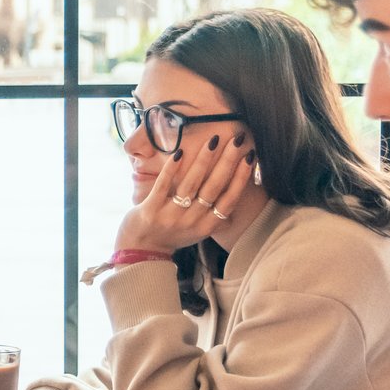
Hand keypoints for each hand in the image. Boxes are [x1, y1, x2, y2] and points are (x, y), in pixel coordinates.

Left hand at [115, 132, 255, 253]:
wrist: (141, 250)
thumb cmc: (172, 235)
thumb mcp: (199, 231)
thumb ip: (216, 217)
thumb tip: (236, 195)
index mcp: (207, 226)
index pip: (229, 199)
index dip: (241, 177)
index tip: (249, 156)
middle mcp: (192, 221)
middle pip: (214, 187)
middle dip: (227, 161)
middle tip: (236, 139)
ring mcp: (171, 215)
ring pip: (191, 184)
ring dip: (203, 160)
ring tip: (212, 140)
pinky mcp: (151, 209)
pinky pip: (163, 185)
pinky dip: (172, 169)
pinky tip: (180, 152)